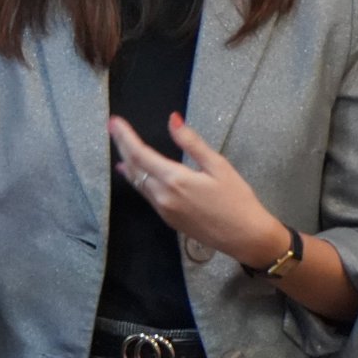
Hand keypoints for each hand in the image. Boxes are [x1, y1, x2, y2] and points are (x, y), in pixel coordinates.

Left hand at [108, 112, 284, 268]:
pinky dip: (136, 179)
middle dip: (122, 145)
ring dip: (128, 161)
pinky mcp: (167, 219)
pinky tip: (132, 171)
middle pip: (134, 167)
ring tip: (120, 144)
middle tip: (113, 127)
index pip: (140, 154)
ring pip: (138, 182)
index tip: (114, 122)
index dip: (125, 136)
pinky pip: (145, 194)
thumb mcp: (218, 165)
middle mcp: (162, 196)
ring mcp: (163, 210)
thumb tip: (173, 120)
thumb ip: (192, 143)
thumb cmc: (237, 199)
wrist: (245, 237)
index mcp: (174, 180)